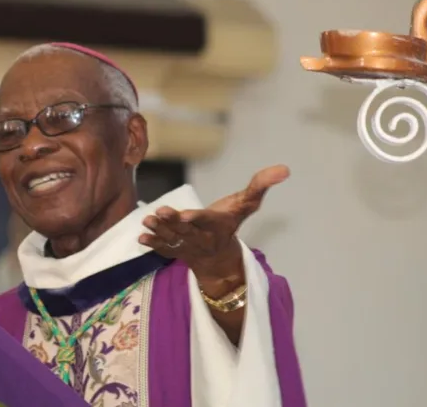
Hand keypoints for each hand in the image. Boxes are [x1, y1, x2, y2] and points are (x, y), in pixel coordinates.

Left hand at [139, 165, 289, 281]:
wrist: (219, 257)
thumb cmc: (230, 222)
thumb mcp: (246, 204)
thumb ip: (260, 185)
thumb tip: (285, 168)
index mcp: (217, 226)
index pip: (207, 221)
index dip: (197, 219)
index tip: (186, 215)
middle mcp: (202, 238)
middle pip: (186, 231)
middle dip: (172, 223)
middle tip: (159, 212)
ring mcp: (187, 247)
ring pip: (172, 239)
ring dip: (159, 231)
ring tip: (146, 221)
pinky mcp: (175, 251)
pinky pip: (163, 249)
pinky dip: (152, 244)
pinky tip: (141, 238)